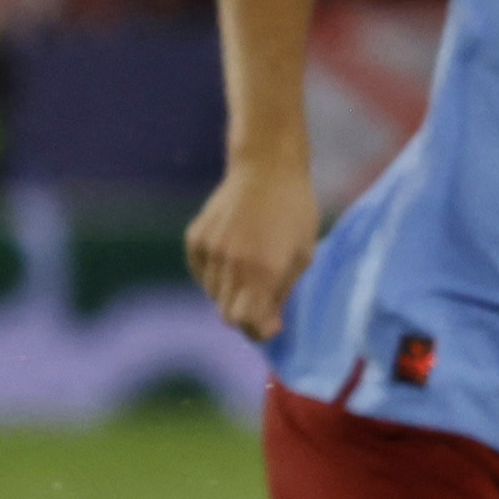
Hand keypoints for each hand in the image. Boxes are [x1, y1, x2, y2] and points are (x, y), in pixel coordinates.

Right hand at [186, 156, 321, 338]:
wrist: (267, 168)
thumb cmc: (295, 213)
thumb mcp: (303, 256)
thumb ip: (282, 293)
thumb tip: (268, 327)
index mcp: (262, 270)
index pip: (244, 321)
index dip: (258, 330)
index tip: (272, 325)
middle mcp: (231, 263)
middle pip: (226, 313)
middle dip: (246, 315)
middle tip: (265, 302)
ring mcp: (209, 250)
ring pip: (213, 294)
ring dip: (231, 293)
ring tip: (252, 269)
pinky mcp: (195, 238)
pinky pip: (201, 273)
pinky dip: (215, 275)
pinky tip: (234, 256)